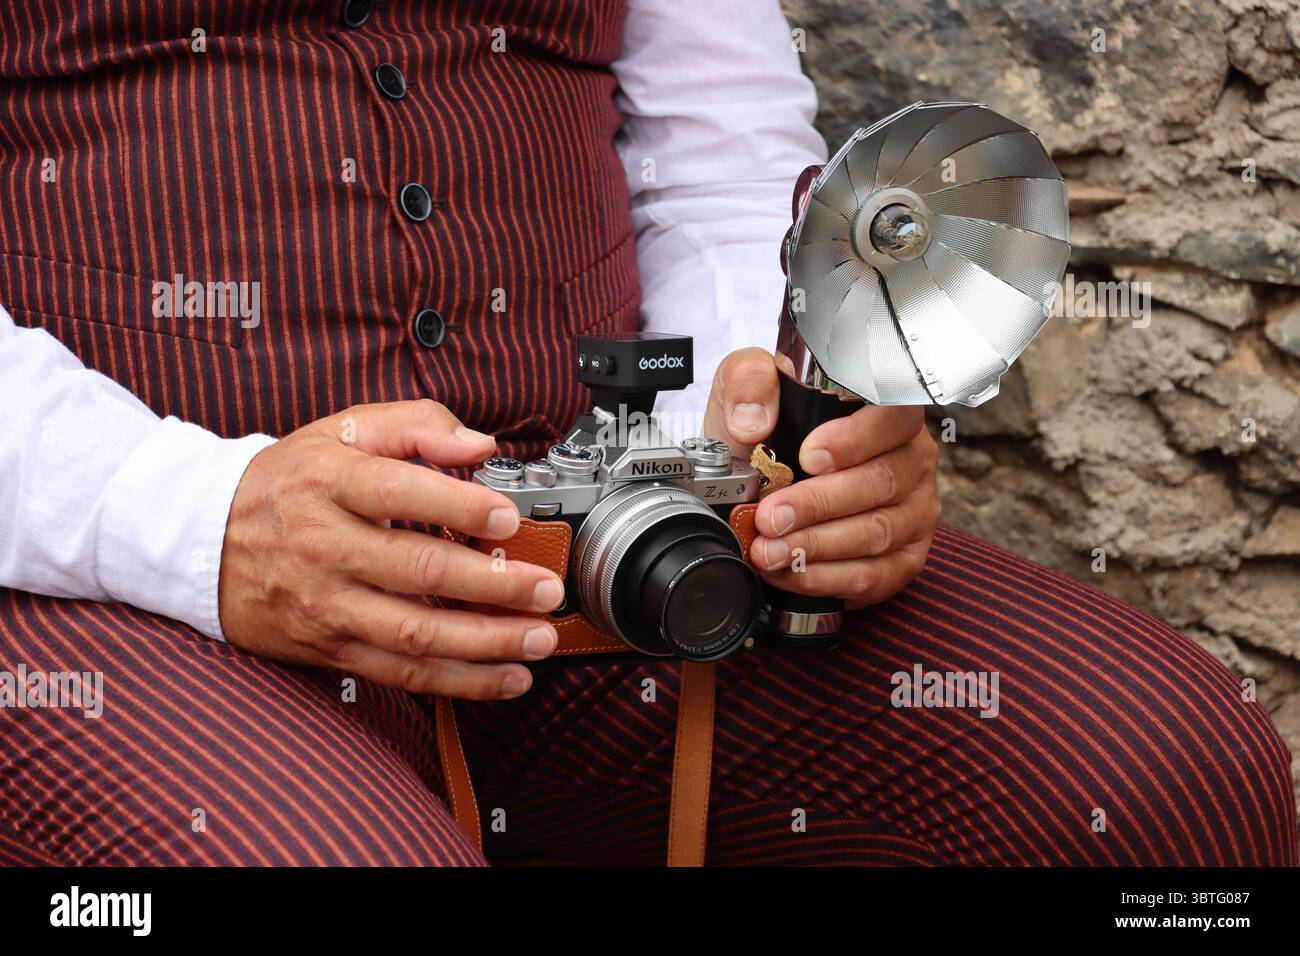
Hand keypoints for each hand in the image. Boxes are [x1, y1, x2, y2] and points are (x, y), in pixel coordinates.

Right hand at [218, 400, 564, 698]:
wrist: (203, 538)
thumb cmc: (288, 481)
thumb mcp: (341, 431)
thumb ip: (415, 425)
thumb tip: (479, 444)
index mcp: (329, 483)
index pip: (401, 493)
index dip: (459, 506)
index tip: (508, 515)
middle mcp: (324, 546)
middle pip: (418, 571)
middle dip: (494, 584)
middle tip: (545, 587)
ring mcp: (326, 603)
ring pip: (414, 632)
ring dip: (487, 642)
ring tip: (539, 638)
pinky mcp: (329, 647)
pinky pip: (401, 671)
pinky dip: (459, 680)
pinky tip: (506, 677)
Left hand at [701, 349, 939, 607]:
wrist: (761, 482)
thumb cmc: (769, 434)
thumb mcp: (749, 387)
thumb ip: (750, 381)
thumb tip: (753, 421)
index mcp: (887, 413)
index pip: (892, 417)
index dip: (855, 438)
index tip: (809, 456)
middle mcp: (912, 460)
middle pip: (881, 483)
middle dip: (817, 505)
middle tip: (770, 517)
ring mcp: (915, 512)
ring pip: (876, 533)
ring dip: (816, 546)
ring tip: (769, 549)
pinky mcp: (904, 559)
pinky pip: (873, 575)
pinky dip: (825, 578)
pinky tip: (790, 571)